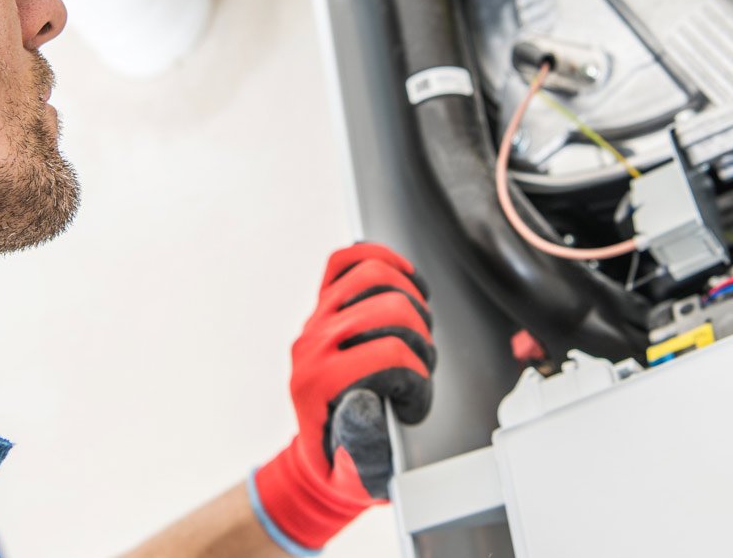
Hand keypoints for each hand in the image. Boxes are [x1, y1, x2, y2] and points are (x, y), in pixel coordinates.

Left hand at [251, 243, 435, 552]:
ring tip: (416, 331)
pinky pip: (347, 261)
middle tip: (419, 368)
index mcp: (317, 384)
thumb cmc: (344, 463)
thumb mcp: (357, 472)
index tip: (411, 404)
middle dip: (420, 339)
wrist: (320, 454)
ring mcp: (316, 319)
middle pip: (391, 309)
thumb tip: (366, 398)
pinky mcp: (324, 305)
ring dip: (411, 300)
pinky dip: (380, 259)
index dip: (416, 380)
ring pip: (374, 276)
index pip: (389, 355)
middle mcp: (312, 344)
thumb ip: (363, 444)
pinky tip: (404, 279)